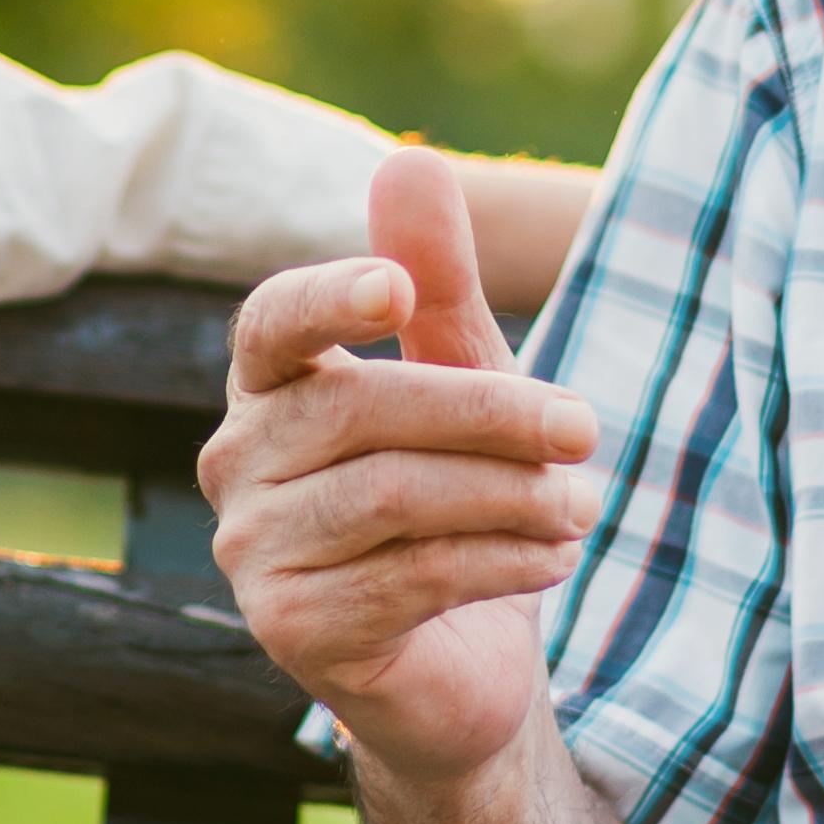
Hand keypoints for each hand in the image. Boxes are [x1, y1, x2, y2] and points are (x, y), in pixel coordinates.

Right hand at [202, 147, 600, 789]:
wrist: (461, 666)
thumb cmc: (458, 501)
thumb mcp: (462, 379)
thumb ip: (436, 280)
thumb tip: (408, 158)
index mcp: (269, 388)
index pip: (271, 323)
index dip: (327, 297)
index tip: (396, 289)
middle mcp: (236, 464)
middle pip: (362, 409)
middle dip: (490, 412)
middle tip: (586, 428)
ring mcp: (253, 553)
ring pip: (391, 496)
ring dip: (509, 494)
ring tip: (581, 505)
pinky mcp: (293, 632)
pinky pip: (409, 577)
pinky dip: (500, 559)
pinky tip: (553, 554)